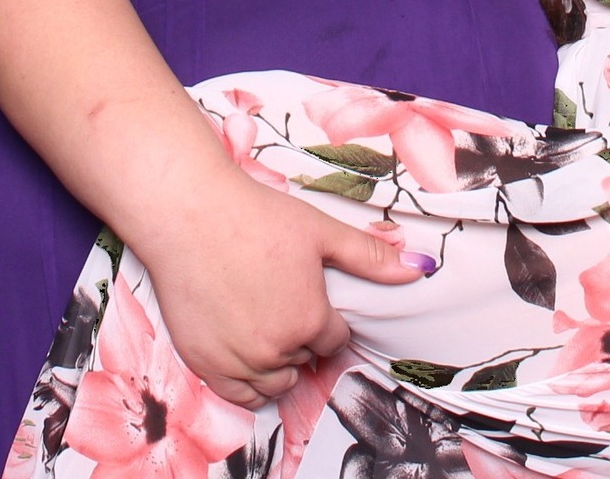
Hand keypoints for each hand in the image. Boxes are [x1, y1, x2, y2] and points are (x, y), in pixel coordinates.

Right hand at [129, 179, 426, 404]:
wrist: (188, 214)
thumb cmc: (254, 216)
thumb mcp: (320, 230)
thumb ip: (370, 256)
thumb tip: (420, 268)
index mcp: (309, 318)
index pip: (334, 339)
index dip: (325, 318)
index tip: (308, 296)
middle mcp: (276, 347)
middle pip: (304, 359)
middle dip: (300, 337)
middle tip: (280, 301)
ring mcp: (238, 360)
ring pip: (276, 383)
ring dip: (278, 362)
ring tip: (265, 323)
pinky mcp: (204, 364)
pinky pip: (240, 396)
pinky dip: (249, 383)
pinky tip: (247, 352)